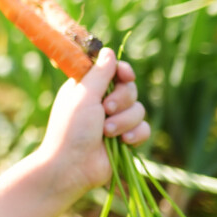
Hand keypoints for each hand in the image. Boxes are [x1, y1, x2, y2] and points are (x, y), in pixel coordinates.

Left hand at [35, 49, 149, 196]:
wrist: (73, 166)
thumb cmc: (72, 128)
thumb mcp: (83, 95)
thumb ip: (98, 73)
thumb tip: (107, 51)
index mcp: (87, 87)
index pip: (113, 70)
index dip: (122, 71)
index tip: (125, 75)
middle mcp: (101, 101)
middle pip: (130, 88)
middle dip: (121, 99)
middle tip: (105, 109)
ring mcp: (115, 120)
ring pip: (139, 109)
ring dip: (124, 120)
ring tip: (107, 132)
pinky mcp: (125, 138)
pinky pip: (144, 128)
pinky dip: (135, 134)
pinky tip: (123, 142)